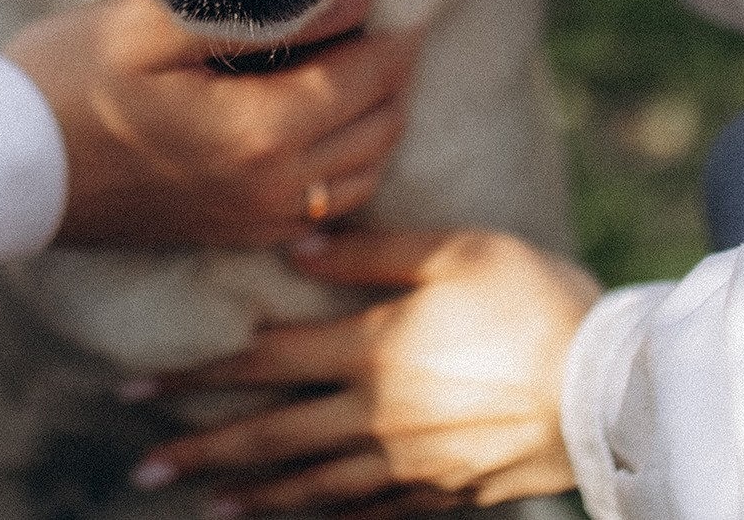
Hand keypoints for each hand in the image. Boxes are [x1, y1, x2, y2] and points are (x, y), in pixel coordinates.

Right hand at [6, 0, 420, 246]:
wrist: (3, 172)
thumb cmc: (66, 83)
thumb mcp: (152, 28)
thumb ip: (257, 14)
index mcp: (260, 132)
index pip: (369, 72)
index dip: (389, 23)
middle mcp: (275, 187)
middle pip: (381, 122)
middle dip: (392, 64)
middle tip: (376, 14)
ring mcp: (259, 219)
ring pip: (366, 168)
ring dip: (377, 113)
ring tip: (356, 59)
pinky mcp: (239, 233)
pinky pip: (330, 202)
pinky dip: (349, 158)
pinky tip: (323, 120)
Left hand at [130, 228, 601, 517]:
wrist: (608, 383)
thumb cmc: (533, 298)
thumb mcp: (453, 250)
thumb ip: (367, 254)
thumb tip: (290, 250)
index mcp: (369, 349)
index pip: (259, 364)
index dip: (193, 377)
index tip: (134, 389)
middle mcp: (375, 413)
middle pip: (270, 436)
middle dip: (200, 451)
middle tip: (141, 468)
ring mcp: (408, 461)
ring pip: (311, 485)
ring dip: (251, 493)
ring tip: (202, 501)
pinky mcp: (446, 490)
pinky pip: (371, 511)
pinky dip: (325, 517)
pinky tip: (298, 518)